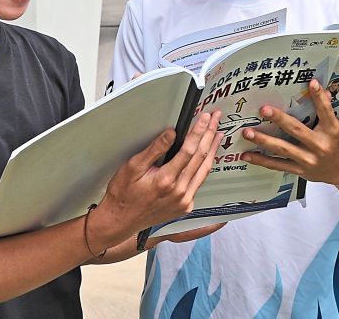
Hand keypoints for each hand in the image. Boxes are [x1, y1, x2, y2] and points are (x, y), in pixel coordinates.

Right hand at [86, 111, 220, 252]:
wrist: (121, 220)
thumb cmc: (123, 194)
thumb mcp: (133, 166)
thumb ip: (155, 149)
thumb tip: (171, 133)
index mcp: (166, 180)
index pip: (189, 149)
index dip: (199, 131)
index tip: (204, 118)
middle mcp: (179, 192)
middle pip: (200, 157)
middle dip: (209, 135)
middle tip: (215, 119)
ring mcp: (184, 201)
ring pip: (204, 170)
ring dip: (212, 149)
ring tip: (217, 134)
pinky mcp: (185, 206)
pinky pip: (199, 182)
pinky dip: (205, 166)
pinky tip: (207, 156)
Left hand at [240, 80, 338, 186]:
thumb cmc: (336, 143)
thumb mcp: (335, 125)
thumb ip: (325, 109)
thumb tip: (318, 88)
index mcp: (331, 131)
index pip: (325, 111)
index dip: (319, 97)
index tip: (312, 83)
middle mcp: (319, 145)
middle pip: (297, 130)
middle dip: (279, 119)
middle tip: (263, 109)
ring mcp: (308, 159)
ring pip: (283, 149)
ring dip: (263, 140)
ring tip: (247, 133)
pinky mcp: (299, 170)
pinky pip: (277, 165)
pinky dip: (261, 160)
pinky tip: (247, 155)